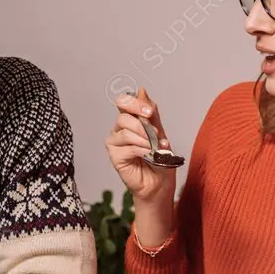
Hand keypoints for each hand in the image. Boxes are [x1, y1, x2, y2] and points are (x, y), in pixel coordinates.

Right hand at [105, 88, 176, 202]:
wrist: (160, 182)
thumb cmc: (160, 159)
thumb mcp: (159, 131)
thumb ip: (150, 113)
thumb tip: (141, 90)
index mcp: (130, 120)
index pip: (123, 102)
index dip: (134, 103)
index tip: (149, 111)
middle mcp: (119, 129)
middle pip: (123, 116)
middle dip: (142, 123)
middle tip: (155, 133)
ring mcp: (115, 142)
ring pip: (125, 131)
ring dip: (145, 138)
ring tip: (155, 148)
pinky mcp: (114, 155)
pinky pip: (127, 146)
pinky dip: (142, 149)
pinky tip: (149, 155)